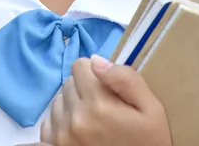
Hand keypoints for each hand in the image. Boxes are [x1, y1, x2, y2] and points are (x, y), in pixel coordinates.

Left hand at [39, 55, 171, 145]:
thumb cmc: (147, 141)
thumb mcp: (150, 109)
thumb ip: (125, 79)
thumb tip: (96, 60)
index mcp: (98, 104)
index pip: (80, 65)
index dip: (94, 74)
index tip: (106, 89)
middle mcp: (75, 118)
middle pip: (68, 82)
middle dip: (84, 90)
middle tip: (102, 109)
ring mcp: (61, 136)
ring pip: (58, 101)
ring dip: (71, 107)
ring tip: (91, 122)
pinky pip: (48, 123)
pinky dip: (61, 124)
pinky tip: (79, 134)